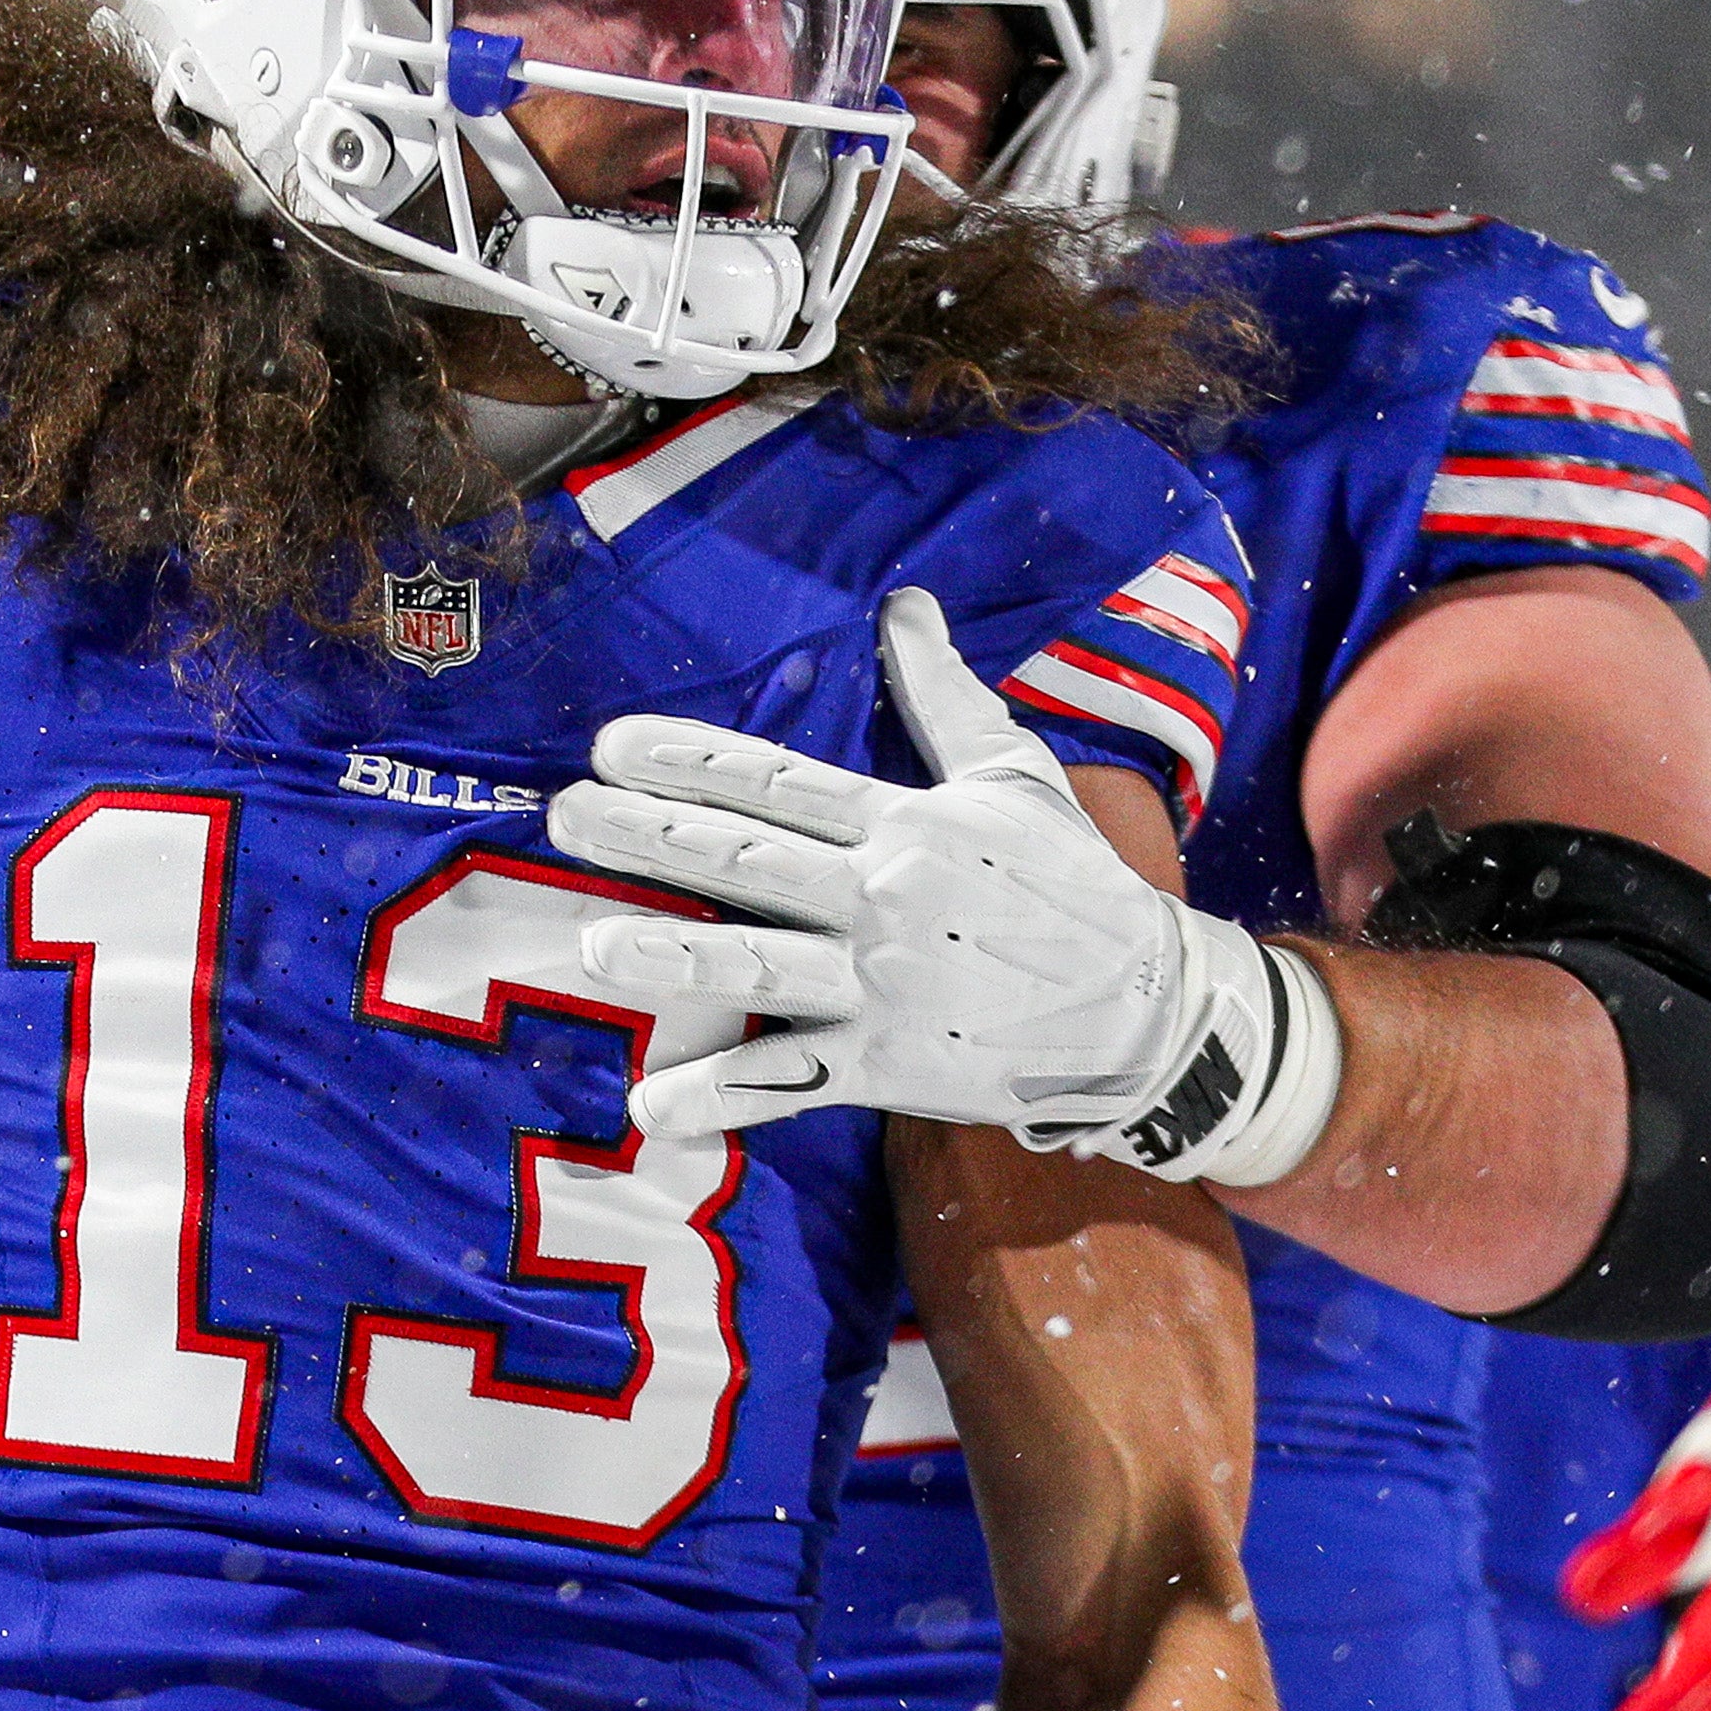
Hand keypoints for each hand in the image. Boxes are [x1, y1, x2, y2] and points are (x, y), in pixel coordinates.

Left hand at [550, 592, 1321, 1178]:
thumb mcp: (1017, 773)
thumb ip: (945, 694)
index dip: (691, 761)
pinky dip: (722, 1099)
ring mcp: (882, 989)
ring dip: (673, 958)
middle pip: (748, 863)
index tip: (610, 745)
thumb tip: (905, 604)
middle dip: (648, 839)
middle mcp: (883, 901)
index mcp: (904, 827)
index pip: (778, 783)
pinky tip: (651, 1106)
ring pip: (760, 969)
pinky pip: (789, 1084)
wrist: (1147, 1009)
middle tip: (562, 816)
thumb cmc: (1075, 884)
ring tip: (593, 944)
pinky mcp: (889, 1066)